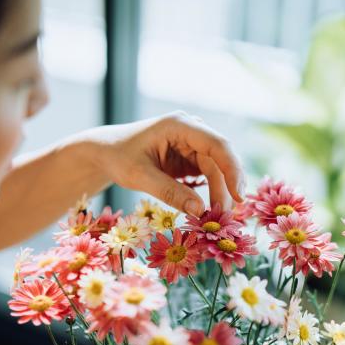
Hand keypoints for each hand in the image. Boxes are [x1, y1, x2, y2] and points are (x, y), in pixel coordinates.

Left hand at [88, 111, 244, 216]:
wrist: (105, 152)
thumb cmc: (118, 158)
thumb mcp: (140, 176)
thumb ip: (170, 192)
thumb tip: (201, 211)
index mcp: (180, 125)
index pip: (217, 145)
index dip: (232, 170)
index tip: (239, 197)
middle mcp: (192, 131)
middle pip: (220, 161)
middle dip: (226, 189)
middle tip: (224, 218)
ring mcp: (193, 145)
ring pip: (217, 171)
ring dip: (220, 194)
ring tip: (216, 218)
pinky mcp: (191, 158)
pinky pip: (209, 176)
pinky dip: (211, 193)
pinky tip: (211, 210)